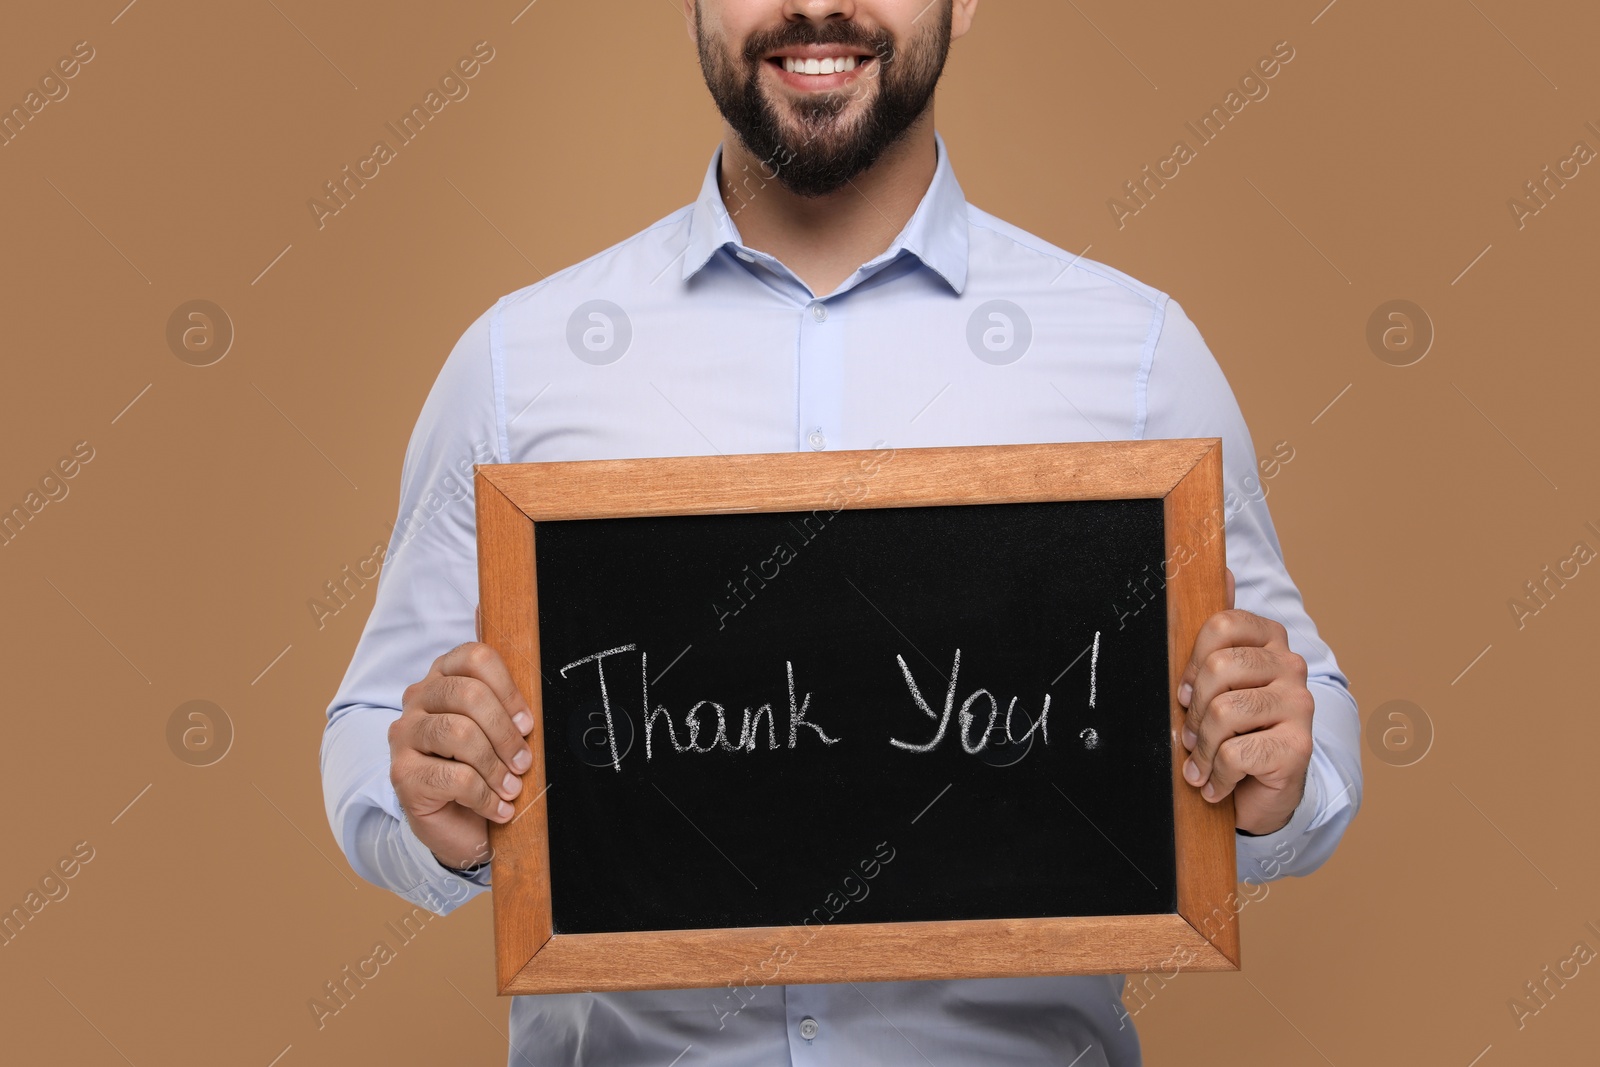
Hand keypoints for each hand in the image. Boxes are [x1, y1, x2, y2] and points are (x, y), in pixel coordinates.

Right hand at [388, 623, 534, 870]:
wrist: (462, 825)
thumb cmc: (486, 768)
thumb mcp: (501, 724)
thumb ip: (500, 680)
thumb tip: (485, 605)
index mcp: (444, 676)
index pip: (474, 657)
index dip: (509, 689)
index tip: (528, 724)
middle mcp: (417, 699)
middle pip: (468, 694)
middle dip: (505, 732)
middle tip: (524, 762)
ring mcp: (404, 736)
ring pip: (459, 734)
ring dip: (496, 766)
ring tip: (512, 788)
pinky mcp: (402, 775)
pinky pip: (453, 776)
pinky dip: (484, 796)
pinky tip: (498, 808)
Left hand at [1176, 567, 1314, 835]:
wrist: (1263, 790)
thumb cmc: (1234, 730)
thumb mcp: (1218, 679)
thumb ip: (1219, 632)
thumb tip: (1225, 571)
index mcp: (1270, 640)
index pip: (1222, 626)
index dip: (1192, 662)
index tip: (1186, 692)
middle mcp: (1291, 666)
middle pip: (1220, 668)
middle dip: (1194, 710)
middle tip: (1190, 735)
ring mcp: (1299, 705)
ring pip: (1224, 712)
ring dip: (1202, 748)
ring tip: (1202, 763)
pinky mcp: (1298, 747)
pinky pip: (1235, 752)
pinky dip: (1217, 774)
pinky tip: (1219, 783)